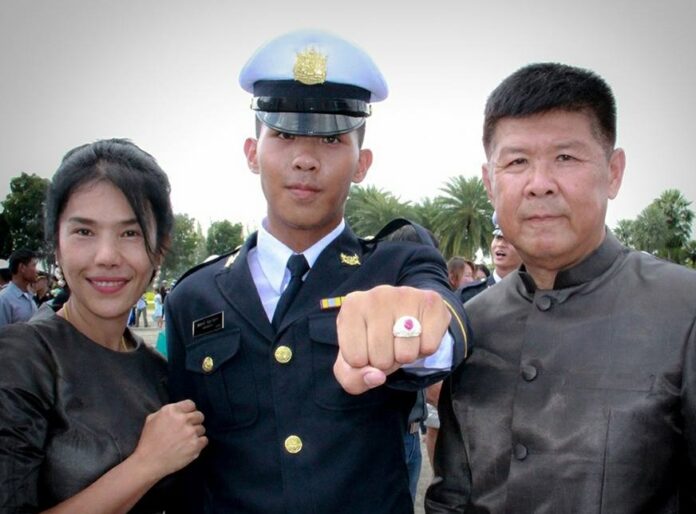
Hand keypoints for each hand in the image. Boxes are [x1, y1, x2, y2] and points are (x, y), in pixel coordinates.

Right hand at [132, 399, 207, 479]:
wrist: (148, 462)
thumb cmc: (148, 441)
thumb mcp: (152, 419)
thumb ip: (168, 411)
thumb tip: (179, 410)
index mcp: (172, 411)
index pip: (191, 404)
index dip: (189, 411)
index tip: (186, 418)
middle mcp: (183, 419)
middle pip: (199, 416)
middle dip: (194, 422)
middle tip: (186, 430)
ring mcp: (190, 432)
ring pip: (202, 429)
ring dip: (195, 434)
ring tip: (184, 441)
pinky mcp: (195, 445)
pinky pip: (204, 440)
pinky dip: (199, 444)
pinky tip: (189, 447)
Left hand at [333, 285, 450, 394]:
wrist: (408, 314)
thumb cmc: (374, 339)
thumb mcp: (352, 362)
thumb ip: (353, 379)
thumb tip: (377, 377)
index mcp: (351, 307)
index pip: (355, 359)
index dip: (364, 364)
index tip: (368, 348)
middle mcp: (376, 295)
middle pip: (381, 359)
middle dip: (386, 362)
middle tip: (389, 345)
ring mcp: (405, 295)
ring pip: (405, 355)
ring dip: (406, 357)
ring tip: (402, 339)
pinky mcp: (431, 301)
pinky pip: (429, 347)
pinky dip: (425, 350)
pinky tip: (419, 334)